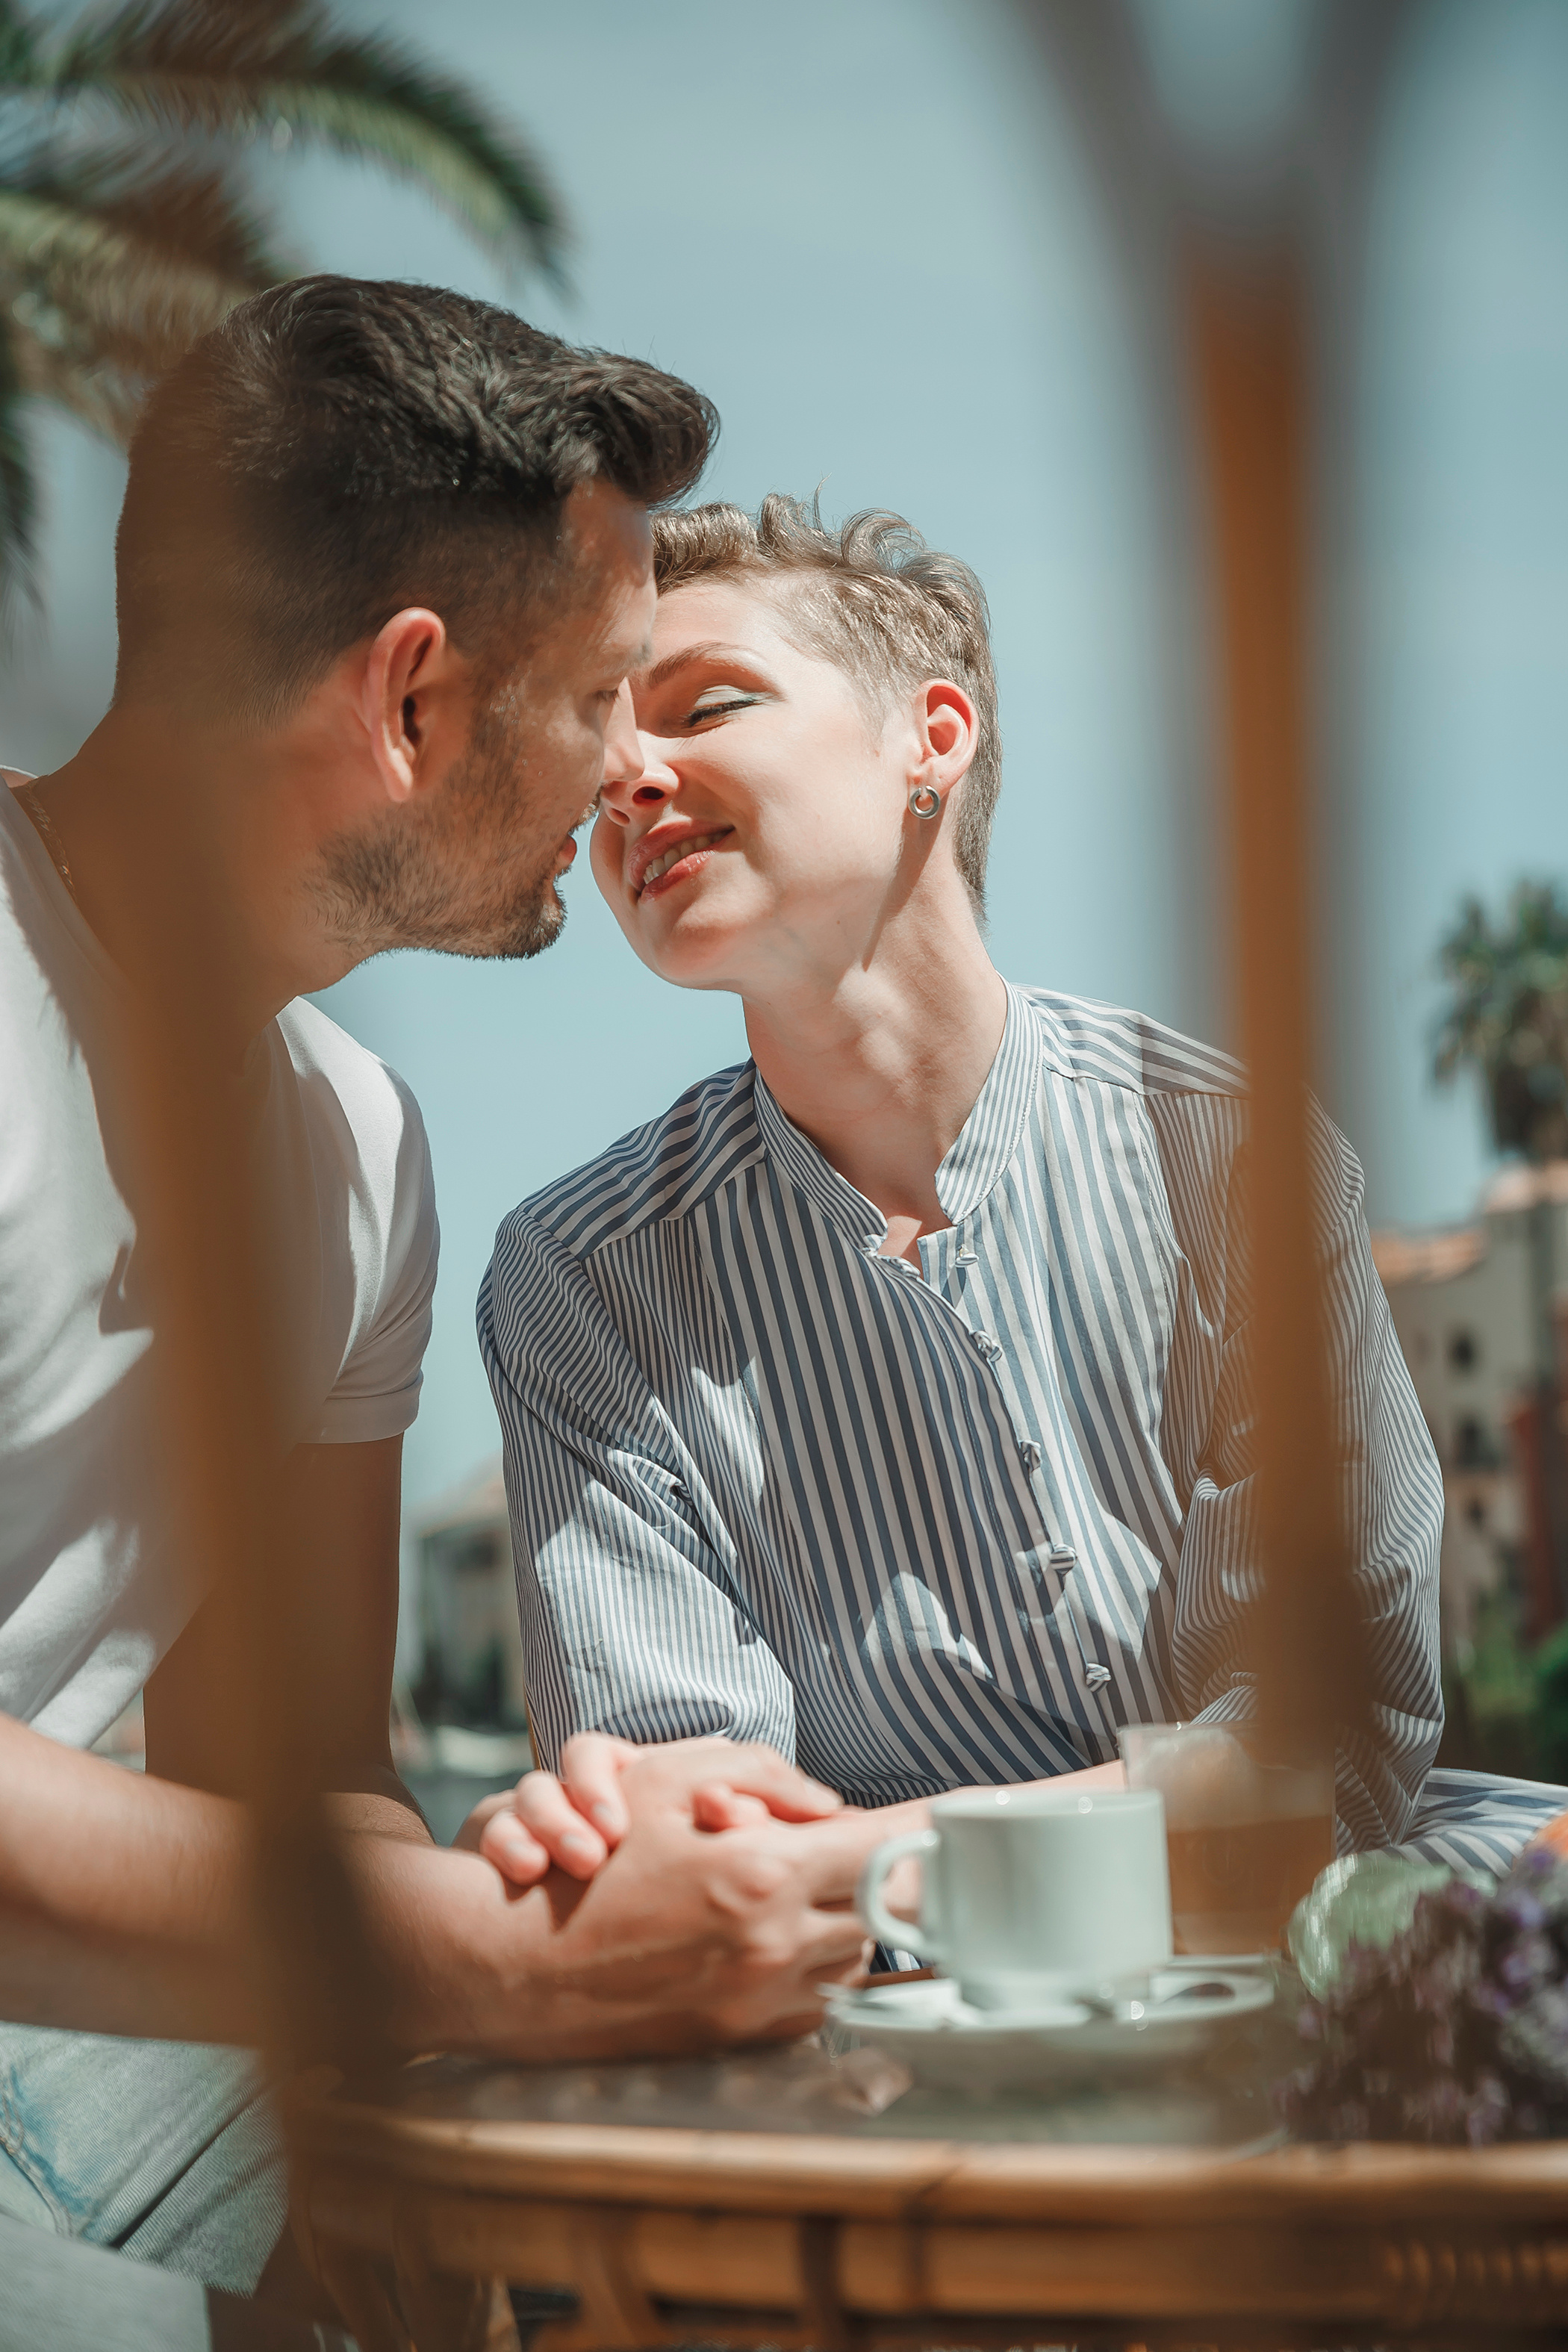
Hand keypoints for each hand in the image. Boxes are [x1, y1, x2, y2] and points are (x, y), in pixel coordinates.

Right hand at [473, 1748, 922, 2055]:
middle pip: (891, 1909)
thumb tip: (837, 1807)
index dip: (944, 1827)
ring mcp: (763, 2003)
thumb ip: (761, 1777)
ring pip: (856, 1956)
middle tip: (917, 1848)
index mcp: (763, 1877)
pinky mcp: (746, 2040)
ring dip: (853, 1918)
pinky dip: (815, 1961)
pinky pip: (816, 1998)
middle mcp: (776, 1948)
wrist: (514, 1969)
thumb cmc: (585, 1864)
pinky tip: (781, 1933)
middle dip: (900, 1874)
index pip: (890, 1849)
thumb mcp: (664, 1786)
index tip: (984, 1817)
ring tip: (821, 1885)